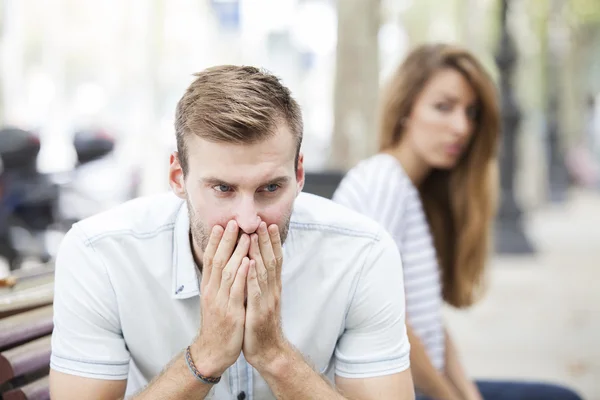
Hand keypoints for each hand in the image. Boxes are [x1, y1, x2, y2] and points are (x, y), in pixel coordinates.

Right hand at [191, 220, 249, 377]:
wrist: (213, 352)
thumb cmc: (217, 325)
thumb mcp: (214, 301)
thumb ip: (219, 283)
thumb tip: (225, 264)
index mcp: (209, 288)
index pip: (211, 260)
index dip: (215, 242)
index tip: (221, 225)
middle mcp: (213, 291)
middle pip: (218, 261)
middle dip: (225, 241)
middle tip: (232, 222)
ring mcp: (221, 302)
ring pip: (228, 272)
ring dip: (237, 253)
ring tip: (245, 236)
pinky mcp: (232, 313)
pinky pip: (237, 291)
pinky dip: (242, 275)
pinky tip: (249, 262)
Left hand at [242, 221, 286, 368]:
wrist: (268, 352)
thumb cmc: (261, 325)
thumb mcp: (261, 301)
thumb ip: (260, 283)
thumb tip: (256, 264)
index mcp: (271, 288)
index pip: (273, 260)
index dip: (271, 242)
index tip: (267, 224)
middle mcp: (272, 291)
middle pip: (270, 261)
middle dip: (266, 241)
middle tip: (262, 221)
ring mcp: (266, 301)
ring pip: (263, 272)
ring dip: (259, 253)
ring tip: (255, 235)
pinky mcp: (258, 313)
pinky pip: (255, 292)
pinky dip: (252, 277)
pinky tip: (249, 264)